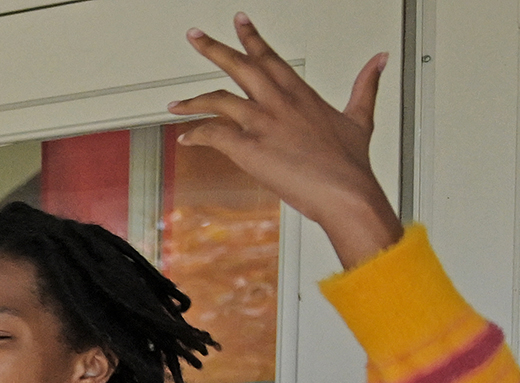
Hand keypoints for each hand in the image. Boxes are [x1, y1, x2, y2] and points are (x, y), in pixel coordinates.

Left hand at [170, 15, 399, 269]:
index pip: (270, 57)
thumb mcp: (361, 115)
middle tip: (194, 36)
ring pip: (218, 99)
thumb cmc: (351, 163)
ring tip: (173, 103)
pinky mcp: (249, 148)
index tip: (240, 21)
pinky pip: (212, 134)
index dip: (252, 38)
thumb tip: (380, 60)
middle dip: (214, 48)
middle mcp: (279, 102)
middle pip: (240, 66)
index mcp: (301, 94)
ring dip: (192, 100)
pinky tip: (185, 138)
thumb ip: (366, 84)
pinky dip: (195, 135)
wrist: (346, 191)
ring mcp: (263, 123)